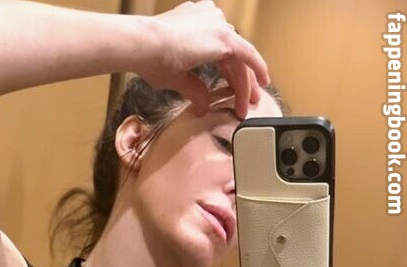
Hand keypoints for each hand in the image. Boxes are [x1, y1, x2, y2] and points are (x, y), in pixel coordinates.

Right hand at [143, 1, 270, 117]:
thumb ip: (194, 88)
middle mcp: (210, 19)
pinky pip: (248, 55)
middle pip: (234, 54)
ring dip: (246, 83)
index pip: (220, 51)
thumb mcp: (176, 76)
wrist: (145, 45)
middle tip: (247, 99)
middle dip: (242, 79)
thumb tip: (202, 107)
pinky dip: (257, 69)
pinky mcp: (225, 38)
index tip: (234, 87)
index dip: (229, 72)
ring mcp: (218, 26)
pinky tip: (262, 84)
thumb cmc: (150, 57)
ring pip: (240, 58)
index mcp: (197, 23)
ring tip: (248, 104)